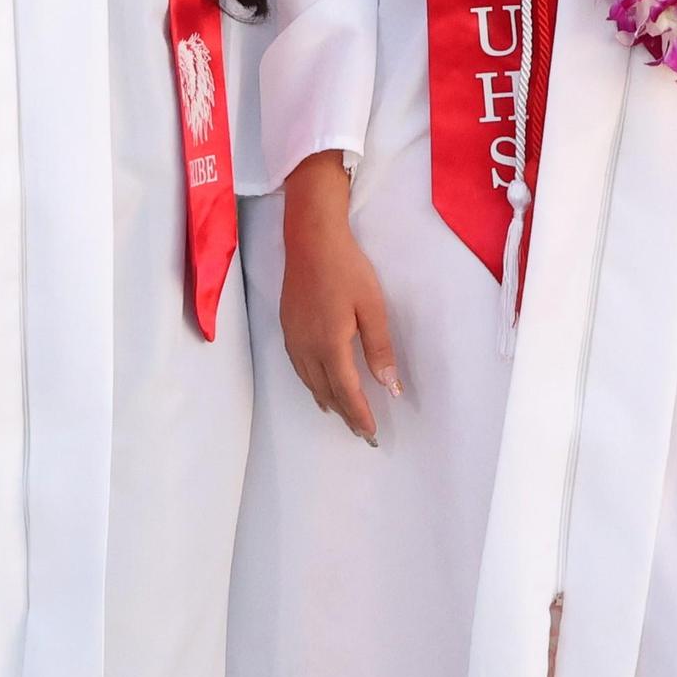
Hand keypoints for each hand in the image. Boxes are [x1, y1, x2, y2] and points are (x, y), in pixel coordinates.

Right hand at [279, 151, 400, 444]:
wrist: (310, 240)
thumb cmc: (346, 269)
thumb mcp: (372, 307)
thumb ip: (380, 349)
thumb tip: (390, 387)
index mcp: (330, 346)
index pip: (347, 392)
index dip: (360, 416)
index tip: (372, 436)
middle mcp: (307, 348)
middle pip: (326, 392)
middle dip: (345, 415)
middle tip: (361, 433)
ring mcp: (294, 338)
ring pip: (310, 382)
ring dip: (327, 401)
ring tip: (342, 415)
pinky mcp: (287, 327)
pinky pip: (299, 368)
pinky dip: (312, 384)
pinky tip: (317, 384)